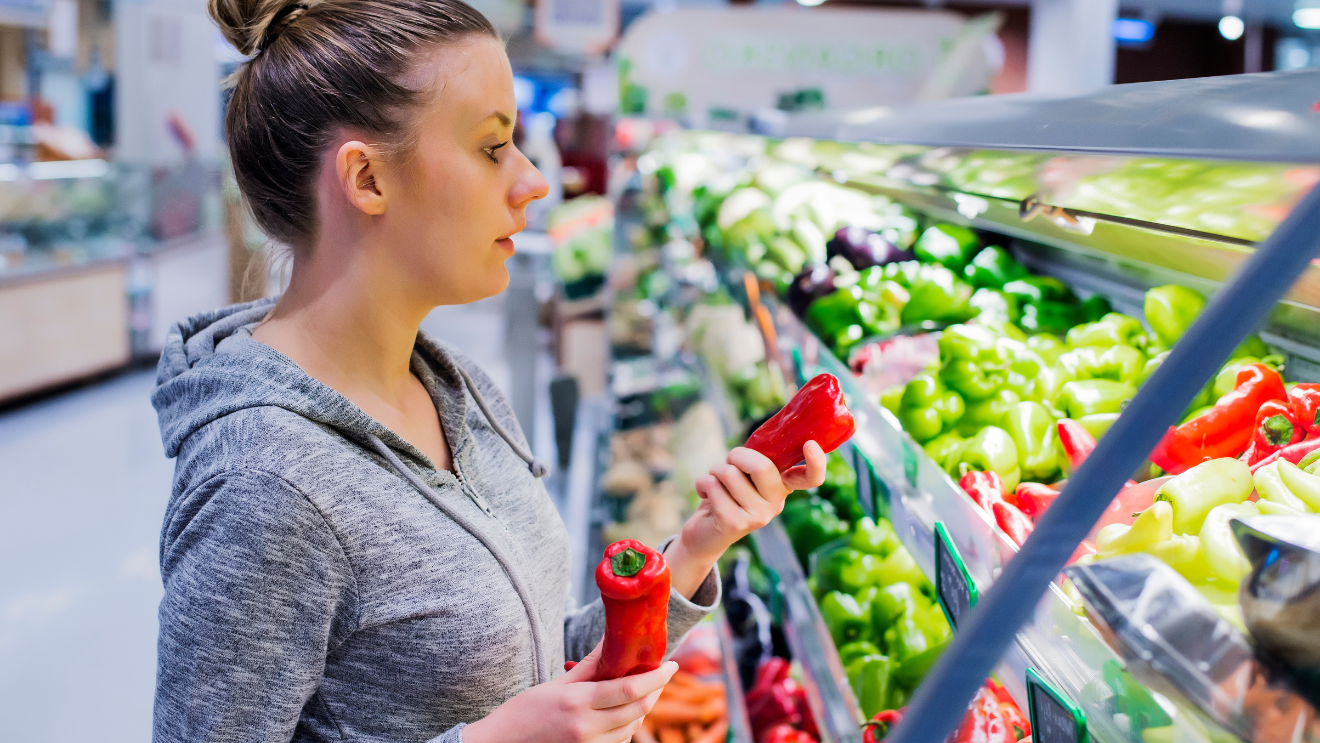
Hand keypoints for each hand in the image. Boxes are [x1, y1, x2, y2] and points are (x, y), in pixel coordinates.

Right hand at [463, 643, 677, 742]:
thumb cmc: (524, 712)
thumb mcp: (557, 684)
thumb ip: (590, 666)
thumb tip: (611, 641)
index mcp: (578, 703)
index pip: (630, 690)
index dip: (657, 677)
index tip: (671, 665)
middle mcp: (586, 728)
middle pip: (638, 710)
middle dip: (656, 691)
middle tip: (663, 675)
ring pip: (632, 729)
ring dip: (642, 710)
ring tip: (641, 691)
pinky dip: (627, 728)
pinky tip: (623, 714)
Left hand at [666, 442, 826, 597]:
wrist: (705, 534)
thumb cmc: (726, 493)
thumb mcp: (745, 475)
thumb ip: (756, 459)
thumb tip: (768, 433)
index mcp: (783, 486)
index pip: (811, 478)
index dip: (816, 462)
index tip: (810, 444)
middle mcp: (777, 503)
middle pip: (762, 466)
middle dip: (736, 455)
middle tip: (729, 464)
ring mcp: (758, 516)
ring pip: (730, 473)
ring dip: (714, 471)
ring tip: (715, 483)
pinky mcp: (735, 523)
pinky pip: (713, 486)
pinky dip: (702, 483)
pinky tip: (705, 495)